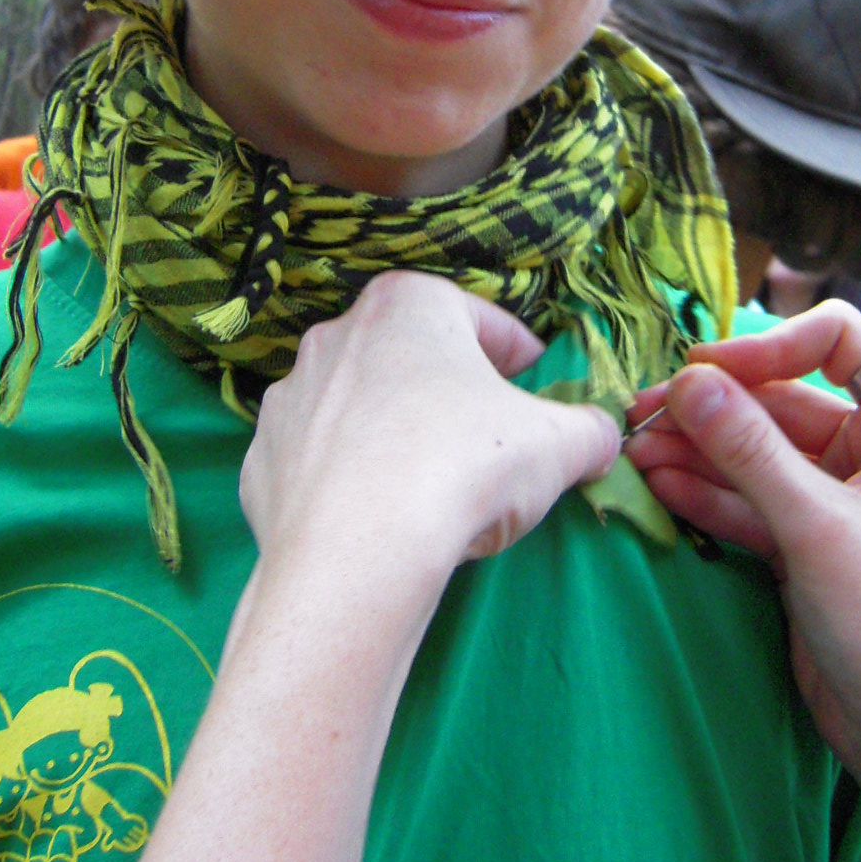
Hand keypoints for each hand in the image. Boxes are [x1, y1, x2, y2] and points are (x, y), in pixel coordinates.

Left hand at [238, 271, 618, 610]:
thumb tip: (601, 436)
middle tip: (489, 446)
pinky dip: (348, 484)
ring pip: (361, 411)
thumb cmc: (461, 467)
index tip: (536, 390)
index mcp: (407, 304)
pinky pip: (319, 465)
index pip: (481, 320)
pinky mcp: (259, 464)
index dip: (519, 358)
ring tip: (431, 492)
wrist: (353, 557)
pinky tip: (377, 522)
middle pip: (415, 361)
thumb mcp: (559, 445)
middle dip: (453, 396)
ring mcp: (289, 400)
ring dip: (396, 437)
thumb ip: (590, 430)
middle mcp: (336, 335)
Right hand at [625, 300, 860, 776]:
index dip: (770, 345)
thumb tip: (689, 381)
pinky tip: (657, 483)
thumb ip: (749, 450)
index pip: (839, 341)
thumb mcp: (816, 527)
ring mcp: (837, 497)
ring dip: (697, 449)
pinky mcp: (805, 541)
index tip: (708, 370)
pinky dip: (706, 492)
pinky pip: (750, 499)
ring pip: (757, 452)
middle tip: (642, 411)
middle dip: (714, 406)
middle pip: (782, 399)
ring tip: (633, 448)